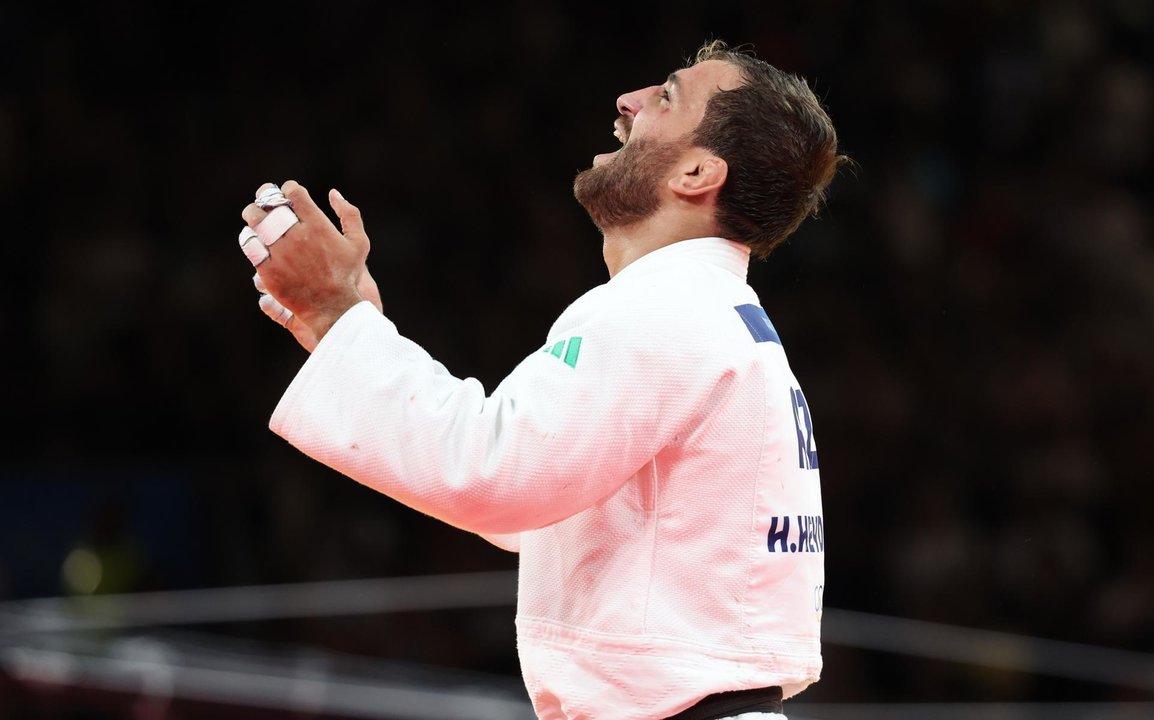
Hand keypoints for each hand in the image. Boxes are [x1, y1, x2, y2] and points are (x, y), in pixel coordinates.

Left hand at [240, 181, 382, 350]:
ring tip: (254, 216)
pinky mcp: (268, 270)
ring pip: (256, 222)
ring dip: (253, 215)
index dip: (288, 188)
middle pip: (271, 204)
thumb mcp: (359, 243)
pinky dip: (249, 238)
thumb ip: (350, 215)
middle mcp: (298, 236)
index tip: (288, 192)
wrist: (333, 309)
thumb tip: (334, 193)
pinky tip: (253, 238)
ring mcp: (281, 253)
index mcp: (318, 225)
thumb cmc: (347, 275)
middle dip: (266, 196)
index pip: (294, 193)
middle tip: (264, 198)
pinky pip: (250, 246)